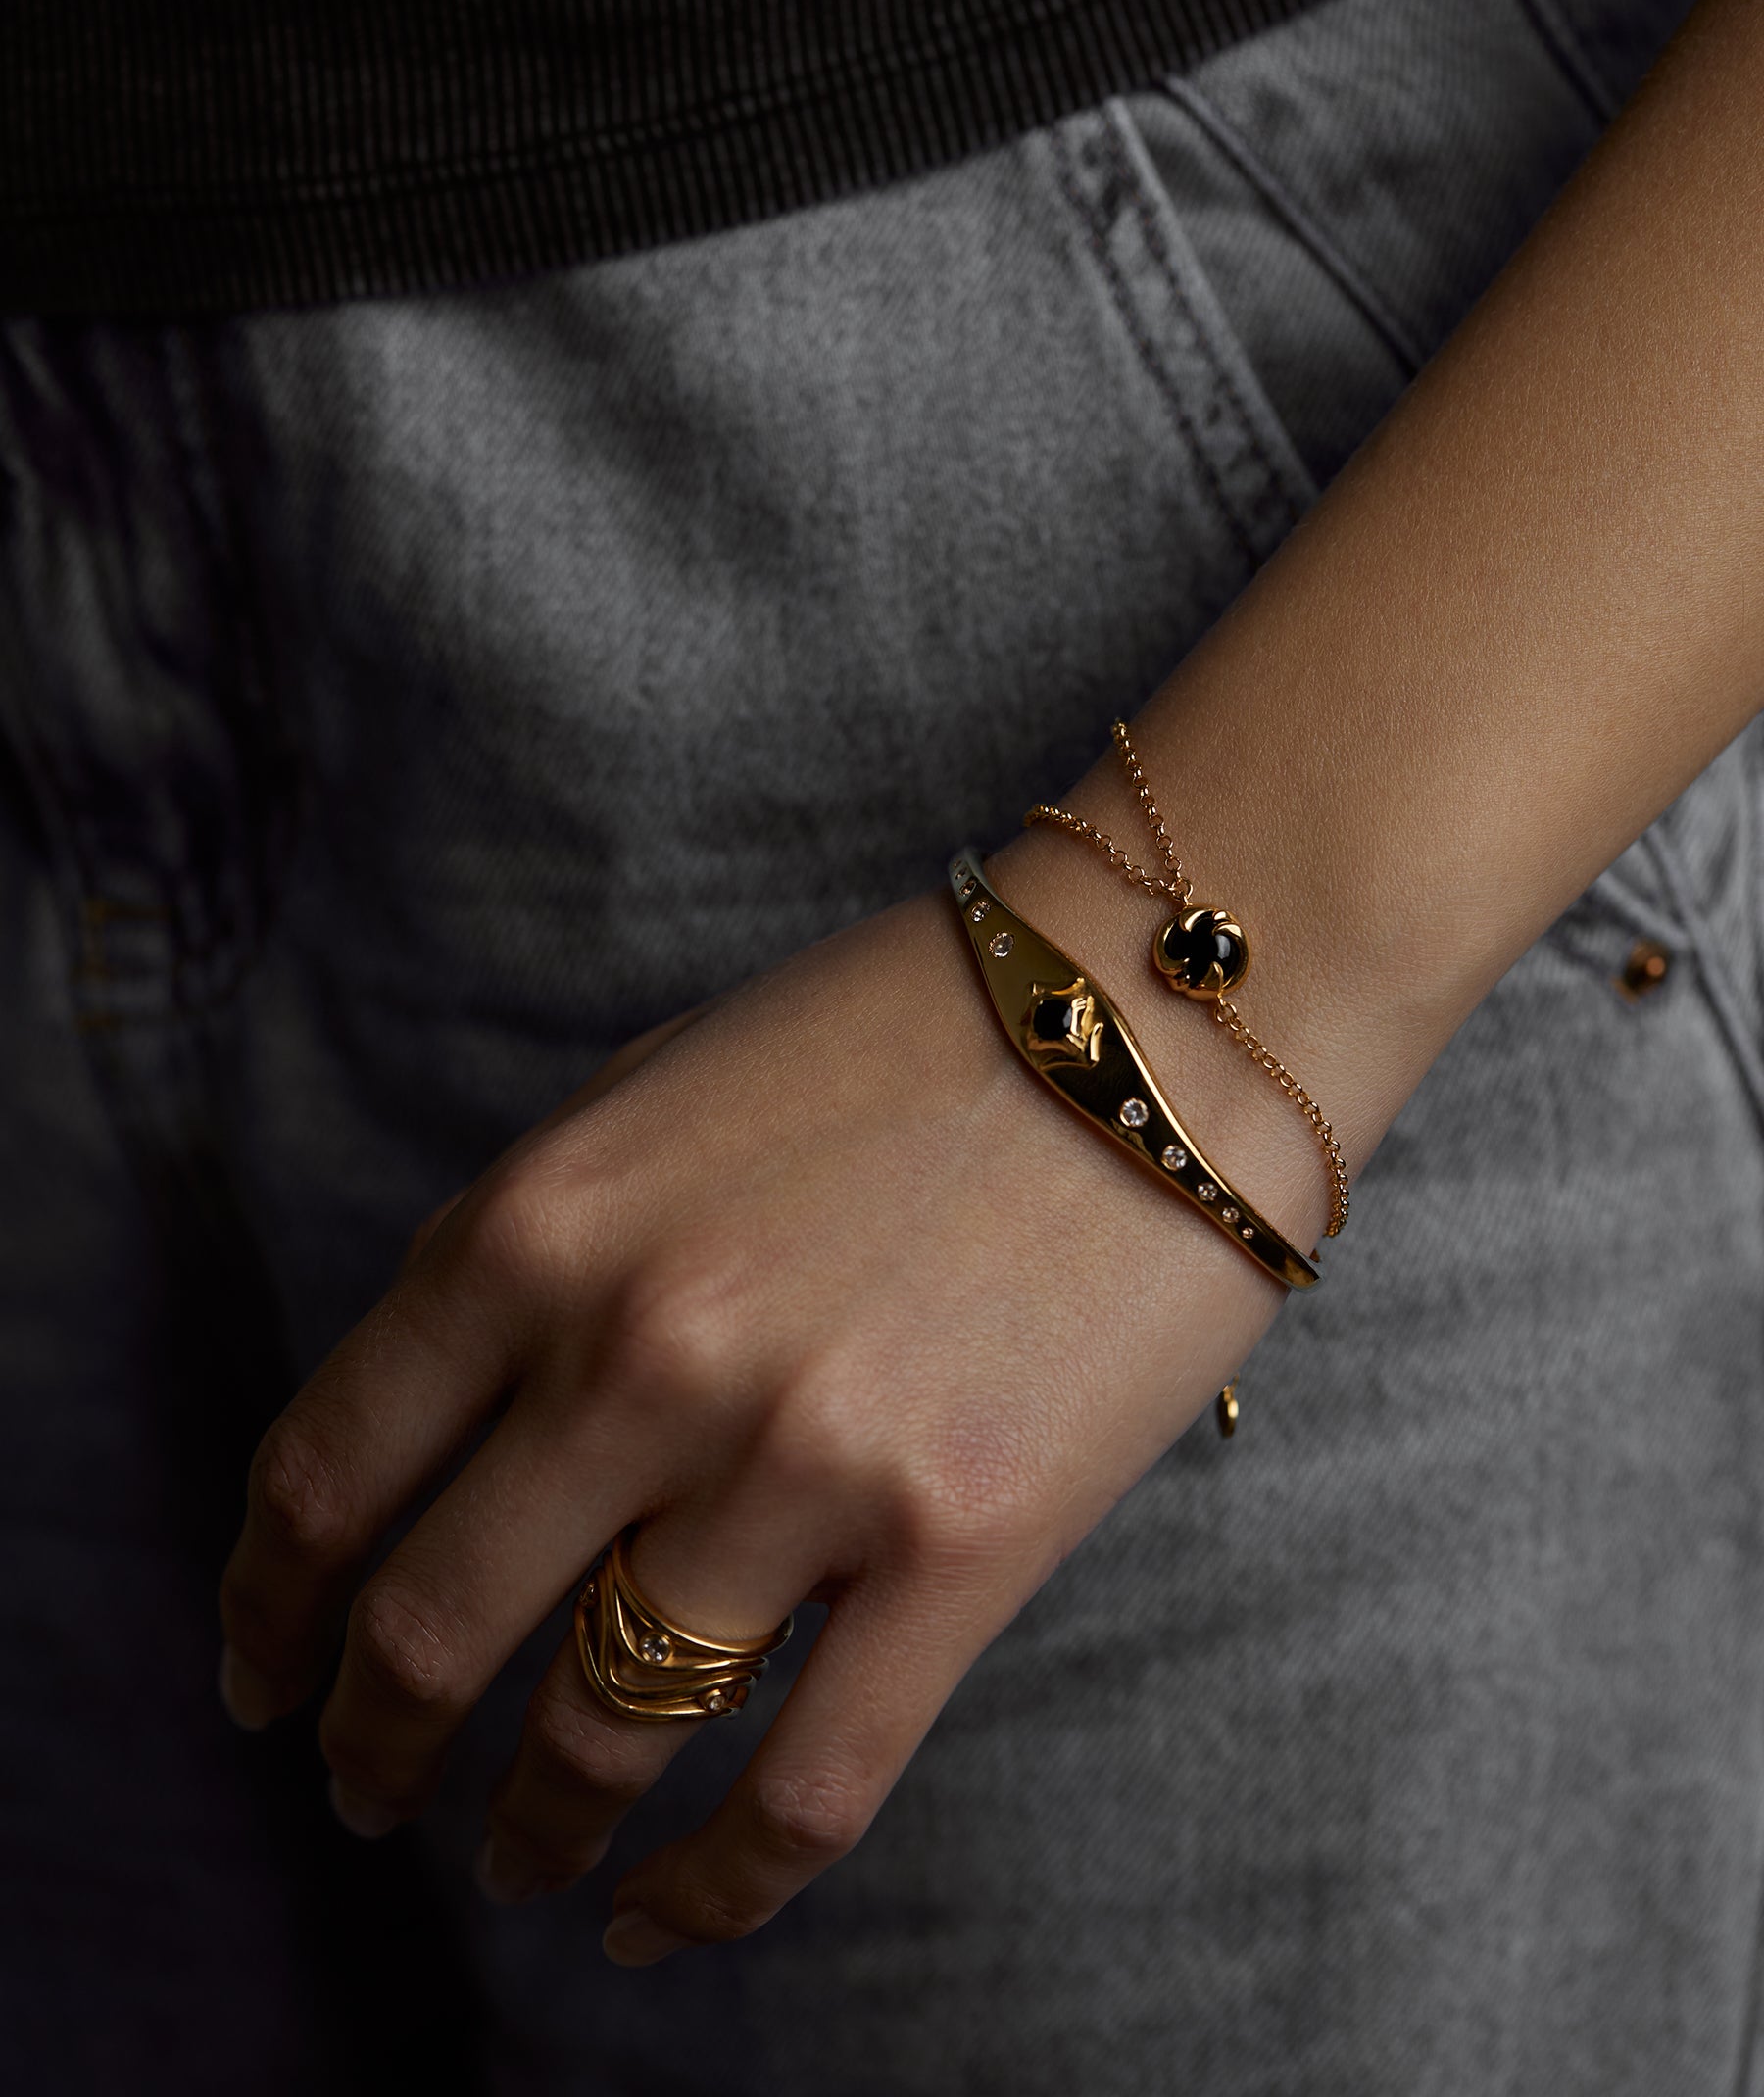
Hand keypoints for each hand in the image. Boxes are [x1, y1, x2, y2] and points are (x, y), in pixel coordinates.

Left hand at [217, 858, 1302, 1964]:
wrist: (1158, 1012)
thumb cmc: (901, 1035)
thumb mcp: (655, 1095)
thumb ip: (531, 1249)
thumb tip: (450, 1418)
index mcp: (537, 1228)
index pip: (327, 1472)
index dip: (266, 1604)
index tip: (259, 1673)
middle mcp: (637, 1355)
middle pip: (429, 1628)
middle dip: (371, 1742)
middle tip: (362, 1791)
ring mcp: (796, 1466)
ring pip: (598, 1733)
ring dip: (525, 1828)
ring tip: (514, 1861)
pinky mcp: (957, 1551)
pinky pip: (799, 1794)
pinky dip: (707, 1894)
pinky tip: (657, 1922)